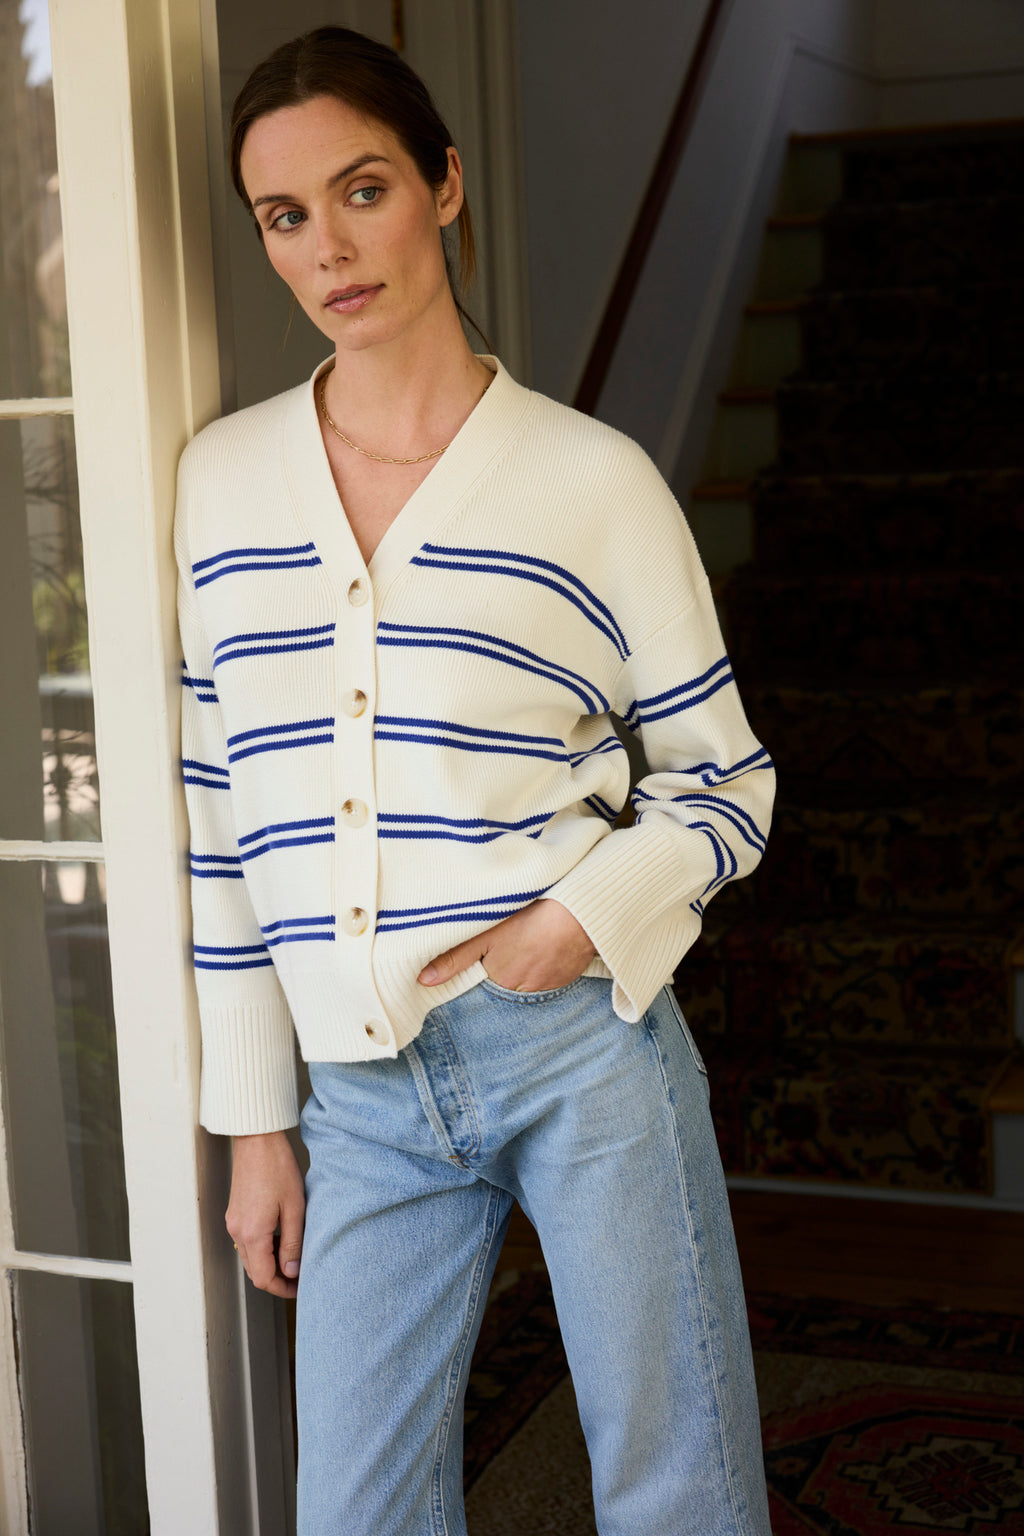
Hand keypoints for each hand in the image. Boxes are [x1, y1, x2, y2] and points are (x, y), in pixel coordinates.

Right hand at [226, 1130, 305, 1298]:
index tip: (300, 1289)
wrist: (257, 1140)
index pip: (263, 1278)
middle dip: (277, 1279)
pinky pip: (247, 1242)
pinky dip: (263, 1249)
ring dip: (270, 1264)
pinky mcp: (235, 1214)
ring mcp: (233, 1222)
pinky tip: (281, 1239)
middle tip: (300, 1276)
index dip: (282, 1289)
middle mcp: (237, 1231)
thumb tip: (292, 1272)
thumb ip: (293, 1243)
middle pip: (254, 1271)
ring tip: (294, 1257)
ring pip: (250, 1258)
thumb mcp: (294, 1207)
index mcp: (252, 1233)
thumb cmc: (278, 1167)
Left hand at [418, 898, 595, 992]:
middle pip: (506, 978)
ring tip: (530, 936)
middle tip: (512, 938)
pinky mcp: (568, 976)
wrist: (579, 912)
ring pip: (529, 975)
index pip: (483, 978)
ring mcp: (549, 984)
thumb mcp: (485, 933)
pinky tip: (548, 940)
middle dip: (505, 963)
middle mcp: (524, 989)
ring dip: (527, 961)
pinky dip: (547, 960)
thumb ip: (455, 957)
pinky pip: (551, 973)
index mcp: (501, 979)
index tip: (488, 950)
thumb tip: (424, 981)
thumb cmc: (529, 917)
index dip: (484, 963)